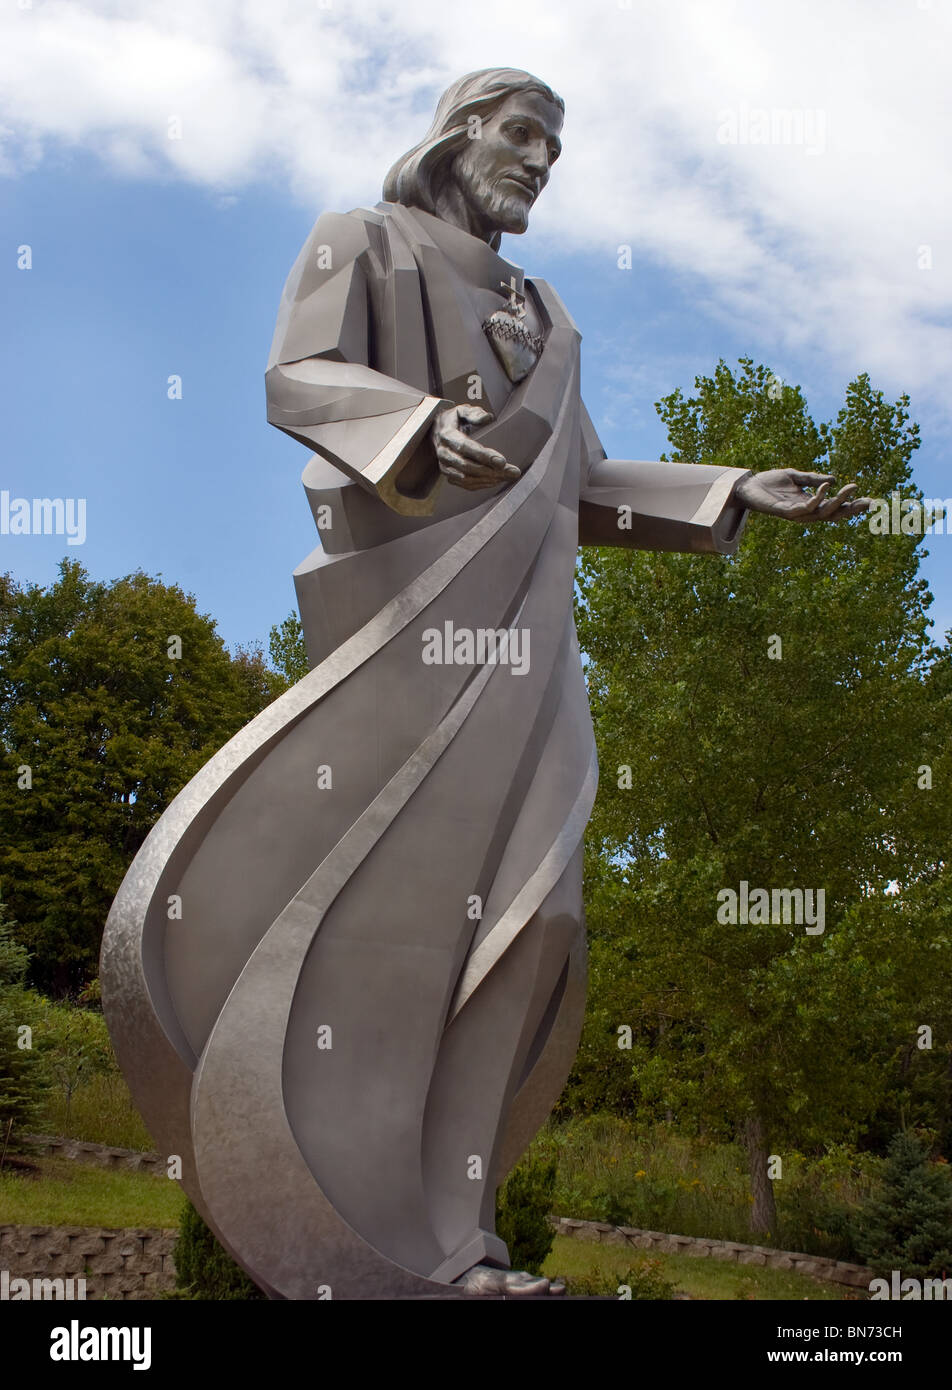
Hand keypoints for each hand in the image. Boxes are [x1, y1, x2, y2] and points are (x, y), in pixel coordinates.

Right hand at [431, 405, 520, 490]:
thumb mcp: (463, 410)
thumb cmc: (453, 419)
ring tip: (508, 476)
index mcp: (447, 435)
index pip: (466, 448)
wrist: (436, 430)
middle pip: (468, 467)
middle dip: (492, 471)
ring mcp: (445, 466)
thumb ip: (475, 414)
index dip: (484, 456)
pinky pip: (466, 484)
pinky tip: (496, 480)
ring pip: (467, 478)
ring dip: (489, 479)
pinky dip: (482, 484)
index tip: (502, 462)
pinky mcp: (448, 474)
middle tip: (512, 472)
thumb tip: (488, 418)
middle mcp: (444, 453)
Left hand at [733, 469, 873, 521]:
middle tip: (868, 501)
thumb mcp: (795, 477)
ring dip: (838, 501)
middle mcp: (805, 512)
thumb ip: (813, 479)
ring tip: (851, 487)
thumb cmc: (770, 482)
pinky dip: (818, 498)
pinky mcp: (785, 512)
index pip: (835, 508)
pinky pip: (806, 508)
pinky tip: (827, 486)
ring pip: (823, 513)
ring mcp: (796, 513)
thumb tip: (834, 480)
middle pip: (833, 514)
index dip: (852, 505)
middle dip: (851, 508)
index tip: (870, 501)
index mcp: (810, 503)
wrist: (747, 486)